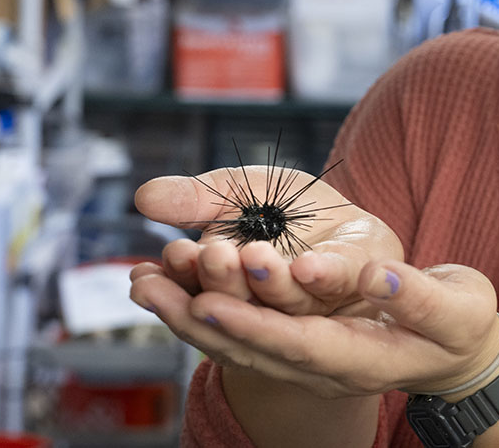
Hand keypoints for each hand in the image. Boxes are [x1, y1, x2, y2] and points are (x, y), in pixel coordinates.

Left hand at [130, 255, 498, 400]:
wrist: (457, 354)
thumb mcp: (455, 309)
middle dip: (198, 319)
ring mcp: (309, 360)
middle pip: (252, 348)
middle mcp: (324, 367)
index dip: (251, 324)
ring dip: (189, 316)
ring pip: (239, 344)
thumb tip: (373, 272)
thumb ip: (414, 294)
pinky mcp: (300, 344)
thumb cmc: (460, 326)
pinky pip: (245, 331)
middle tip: (150, 285)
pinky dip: (207, 311)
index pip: (296, 343)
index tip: (208, 299)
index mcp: (360, 358)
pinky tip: (177, 286)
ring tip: (144, 282)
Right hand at [132, 164, 403, 315]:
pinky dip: (321, 274)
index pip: (194, 294)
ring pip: (285, 300)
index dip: (172, 286)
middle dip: (219, 280)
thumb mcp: (236, 191)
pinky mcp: (354, 278)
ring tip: (253, 257)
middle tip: (206, 256)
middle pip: (238, 304)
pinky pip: (337, 281)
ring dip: (267, 281)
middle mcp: (269, 306)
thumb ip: (196, 198)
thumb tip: (143, 197)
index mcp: (230, 290)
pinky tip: (307, 267)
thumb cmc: (282, 209)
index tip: (146, 275)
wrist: (344, 212)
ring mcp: (313, 300)